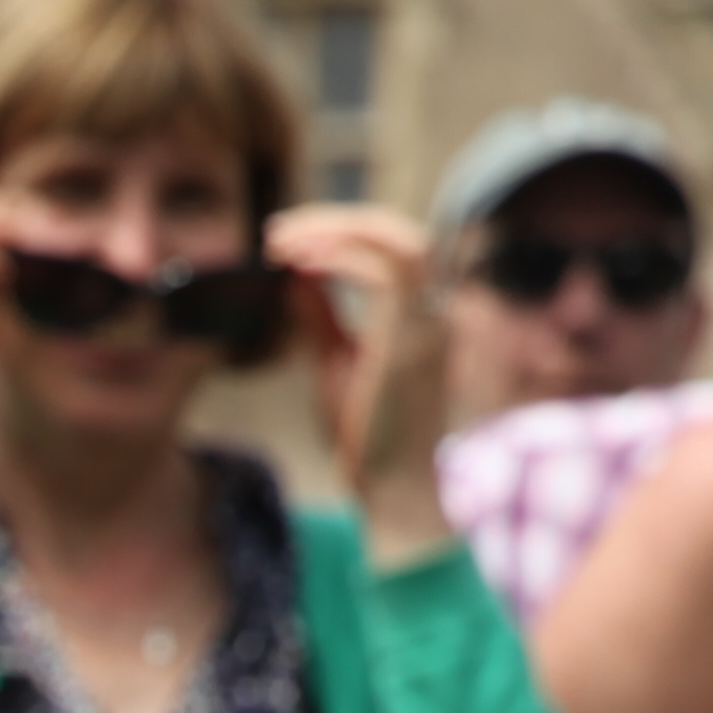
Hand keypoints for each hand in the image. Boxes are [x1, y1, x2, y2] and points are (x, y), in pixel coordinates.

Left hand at [269, 203, 456, 564]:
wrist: (395, 493)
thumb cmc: (367, 437)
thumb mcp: (334, 363)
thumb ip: (320, 317)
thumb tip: (296, 275)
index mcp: (420, 314)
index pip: (388, 247)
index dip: (338, 233)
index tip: (285, 244)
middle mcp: (435, 311)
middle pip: (397, 232)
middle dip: (335, 220)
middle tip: (277, 232)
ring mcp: (430, 324)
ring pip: (399, 240)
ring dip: (339, 230)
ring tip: (284, 242)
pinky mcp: (414, 341)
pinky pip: (389, 272)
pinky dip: (344, 256)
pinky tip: (302, 265)